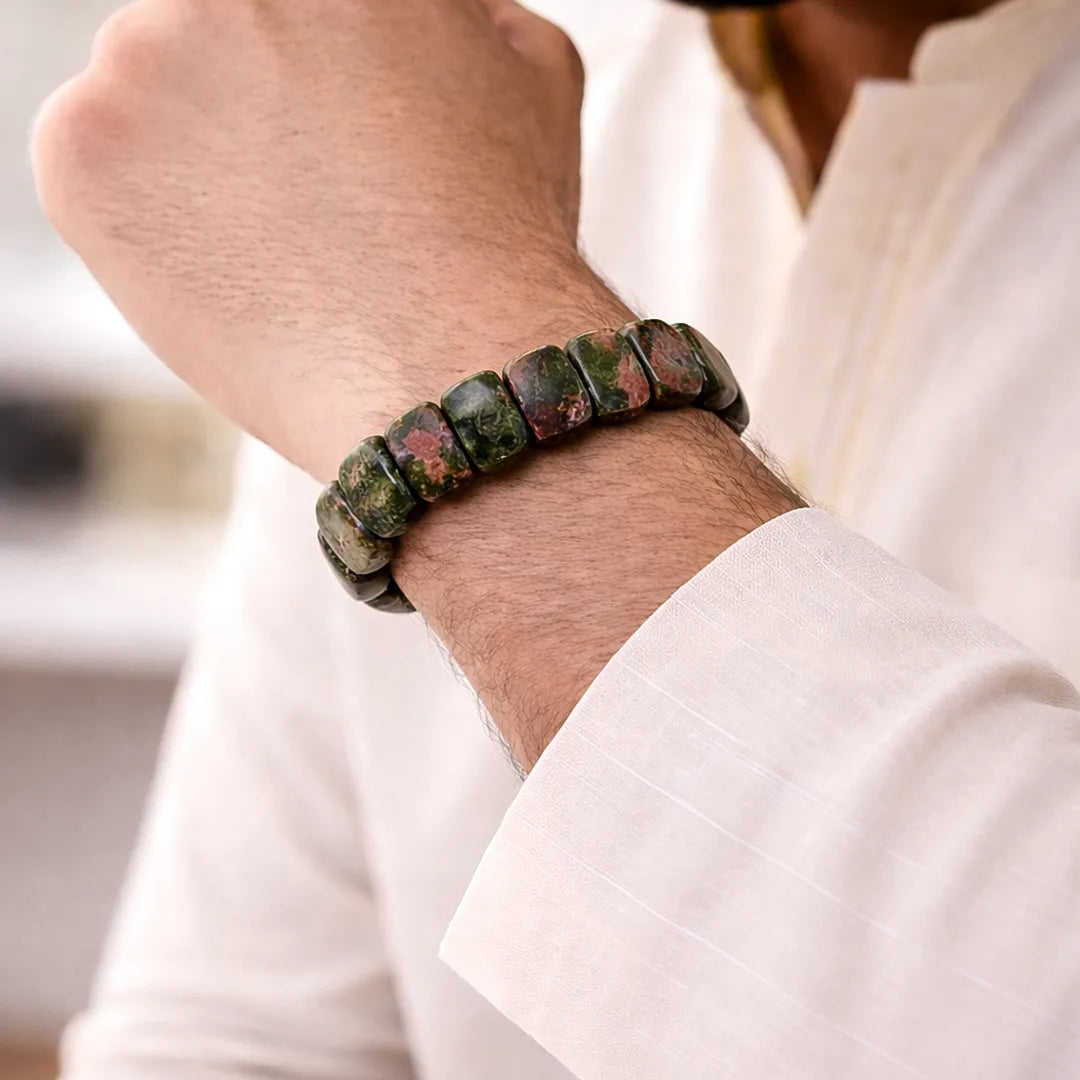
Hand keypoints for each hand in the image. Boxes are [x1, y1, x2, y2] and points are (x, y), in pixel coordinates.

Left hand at [33, 0, 600, 477]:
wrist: (452, 363)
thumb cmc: (503, 236)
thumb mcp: (533, 73)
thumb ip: (466, 16)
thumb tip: (440, 18)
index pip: (290, 14)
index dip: (320, 79)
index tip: (332, 128)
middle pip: (216, 37)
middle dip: (257, 103)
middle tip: (314, 192)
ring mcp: (137, 58)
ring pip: (152, 102)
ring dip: (202, 159)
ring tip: (285, 245)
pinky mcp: (79, 154)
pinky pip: (99, 175)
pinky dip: (148, 222)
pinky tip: (234, 269)